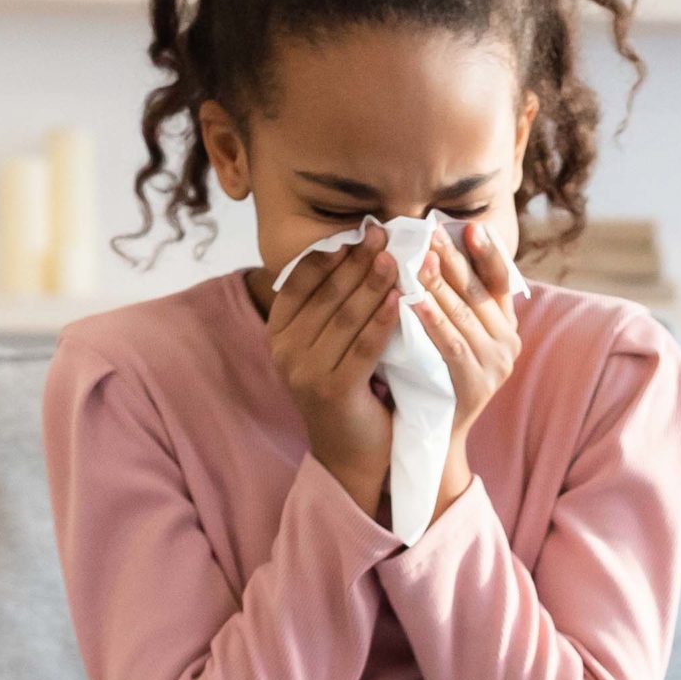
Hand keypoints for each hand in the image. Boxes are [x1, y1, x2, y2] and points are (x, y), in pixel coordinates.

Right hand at [266, 220, 398, 514]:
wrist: (353, 451)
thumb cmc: (350, 387)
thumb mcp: (331, 341)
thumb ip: (334, 303)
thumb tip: (359, 246)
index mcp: (279, 330)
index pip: (303, 279)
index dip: (333, 252)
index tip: (362, 228)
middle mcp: (285, 349)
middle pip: (327, 294)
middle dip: (358, 260)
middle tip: (386, 233)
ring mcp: (305, 371)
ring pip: (346, 316)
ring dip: (373, 283)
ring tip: (398, 258)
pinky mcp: (332, 390)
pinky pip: (363, 347)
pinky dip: (383, 320)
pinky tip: (401, 299)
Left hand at [412, 220, 522, 454]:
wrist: (438, 437)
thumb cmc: (437, 376)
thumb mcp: (456, 334)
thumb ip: (456, 301)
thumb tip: (434, 248)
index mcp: (506, 326)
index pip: (500, 281)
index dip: (486, 253)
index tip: (468, 227)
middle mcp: (508, 343)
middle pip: (478, 292)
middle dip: (453, 260)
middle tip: (429, 232)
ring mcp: (495, 365)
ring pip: (463, 315)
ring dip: (439, 284)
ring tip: (418, 258)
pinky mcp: (475, 384)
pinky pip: (451, 344)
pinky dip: (432, 320)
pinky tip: (413, 300)